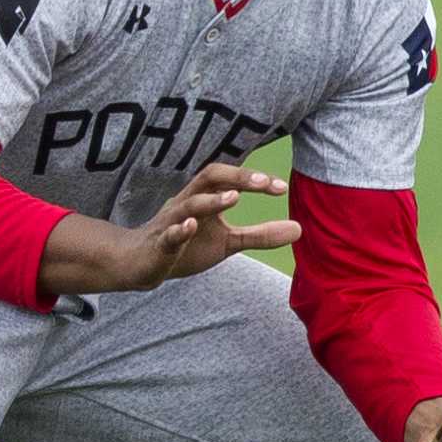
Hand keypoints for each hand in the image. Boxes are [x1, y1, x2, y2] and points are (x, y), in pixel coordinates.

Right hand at [114, 164, 300, 289]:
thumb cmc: (187, 246)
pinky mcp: (158, 245)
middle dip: (237, 176)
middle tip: (264, 181)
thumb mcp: (228, 242)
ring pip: (188, 204)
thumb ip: (260, 235)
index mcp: (205, 198)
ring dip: (211, 201)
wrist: (142, 264)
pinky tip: (191, 227)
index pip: (230, 179)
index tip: (280, 187)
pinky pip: (167, 235)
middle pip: (209, 176)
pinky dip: (179, 230)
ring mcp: (170, 223)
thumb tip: (300, 230)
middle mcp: (187, 202)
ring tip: (235, 199)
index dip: (254, 179)